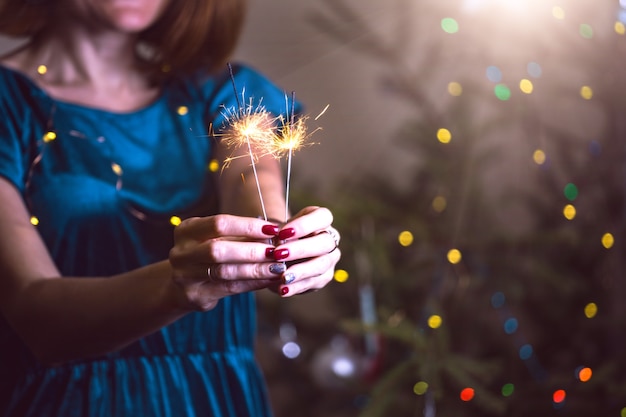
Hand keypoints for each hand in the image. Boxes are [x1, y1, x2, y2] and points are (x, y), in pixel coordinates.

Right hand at [168, 214, 284, 310]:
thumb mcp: (217, 239)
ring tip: (277, 267)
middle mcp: (180, 253)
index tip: (273, 228)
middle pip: (219, 250)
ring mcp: (184, 276)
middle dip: (252, 251)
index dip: (248, 226)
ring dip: (255, 270)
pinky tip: (268, 280)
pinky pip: (229, 288)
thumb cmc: (207, 255)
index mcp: (186, 230)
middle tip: (276, 252)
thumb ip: (241, 236)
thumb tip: (275, 233)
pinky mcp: (194, 296)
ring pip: (225, 272)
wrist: (182, 286)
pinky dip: (252, 283)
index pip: (219, 224)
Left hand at [268, 206, 340, 296]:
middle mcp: (330, 237)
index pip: (323, 217)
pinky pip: (314, 282)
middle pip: (325, 242)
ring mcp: (330, 258)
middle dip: (301, 249)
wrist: (280, 252)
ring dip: (301, 271)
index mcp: (321, 219)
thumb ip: (278, 236)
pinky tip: (283, 289)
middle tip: (279, 255)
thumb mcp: (276, 232)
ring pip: (322, 264)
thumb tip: (276, 244)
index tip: (283, 232)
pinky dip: (297, 286)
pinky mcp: (325, 276)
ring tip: (282, 277)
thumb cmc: (279, 237)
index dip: (305, 225)